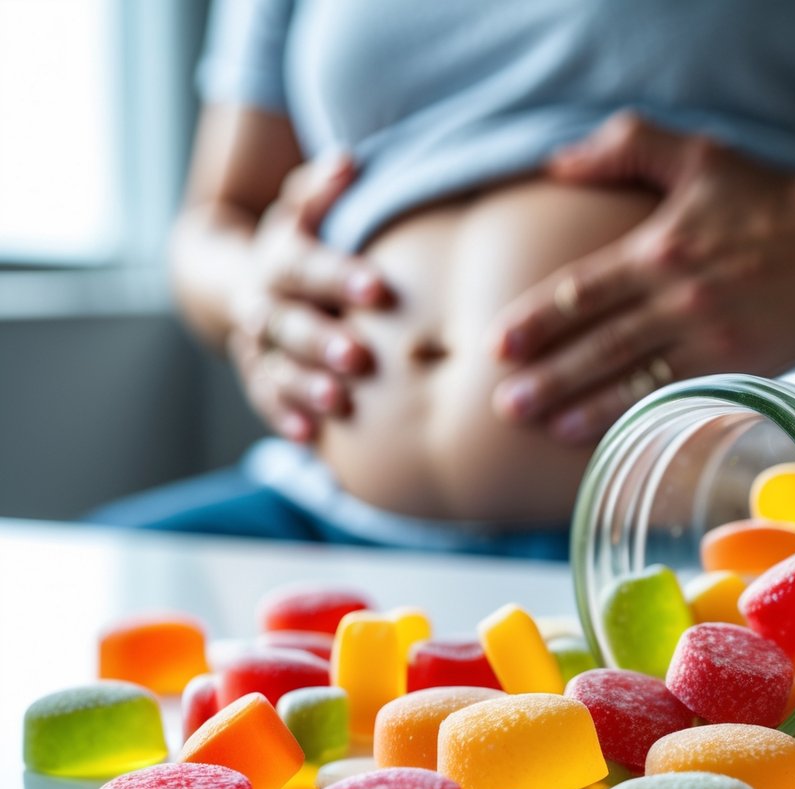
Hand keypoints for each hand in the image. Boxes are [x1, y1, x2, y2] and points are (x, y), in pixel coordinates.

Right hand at [228, 154, 391, 441]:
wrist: (232, 280)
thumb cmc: (294, 246)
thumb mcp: (300, 211)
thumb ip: (322, 190)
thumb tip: (349, 161)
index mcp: (279, 260)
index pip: (306, 265)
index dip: (339, 276)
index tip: (379, 287)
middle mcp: (263, 304)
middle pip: (289, 323)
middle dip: (322, 340)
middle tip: (360, 357)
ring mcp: (258, 345)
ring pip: (277, 367)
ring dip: (305, 386)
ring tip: (339, 403)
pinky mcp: (258, 377)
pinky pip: (265, 400)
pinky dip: (284, 417)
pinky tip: (308, 437)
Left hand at [491, 114, 794, 444]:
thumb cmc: (764, 196)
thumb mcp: (696, 154)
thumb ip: (625, 147)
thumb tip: (557, 163)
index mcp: (660, 249)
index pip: (581, 291)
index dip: (536, 321)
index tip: (498, 347)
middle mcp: (680, 298)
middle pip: (600, 345)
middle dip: (549, 378)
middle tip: (505, 406)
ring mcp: (712, 339)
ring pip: (636, 380)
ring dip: (585, 407)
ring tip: (543, 428)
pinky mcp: (742, 367)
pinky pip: (681, 399)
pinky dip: (643, 419)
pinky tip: (610, 438)